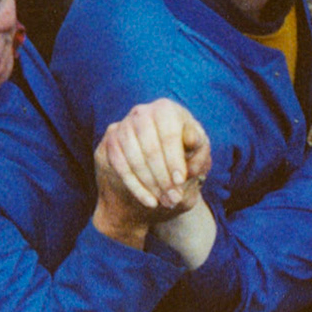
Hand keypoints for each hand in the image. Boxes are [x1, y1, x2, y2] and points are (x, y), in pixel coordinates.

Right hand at [92, 99, 210, 244]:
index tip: (180, 181)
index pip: (169, 135)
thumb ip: (200, 148)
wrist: (160, 163)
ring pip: (134, 159)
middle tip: (174, 198)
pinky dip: (136, 186)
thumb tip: (191, 139)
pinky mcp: (111, 141)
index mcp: (167, 109)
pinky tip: (149, 201)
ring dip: (151, 185)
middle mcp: (142, 113)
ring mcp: (123, 126)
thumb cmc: (185, 154)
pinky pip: (120, 166)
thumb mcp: (198, 152)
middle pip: (150, 149)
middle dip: (163, 178)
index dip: (174, 159)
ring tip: (166, 202)